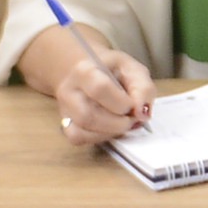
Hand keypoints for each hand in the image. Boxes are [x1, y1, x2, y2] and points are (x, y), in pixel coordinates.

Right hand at [17, 23, 152, 146]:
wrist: (89, 72)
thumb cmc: (113, 70)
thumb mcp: (133, 69)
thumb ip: (142, 88)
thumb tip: (142, 113)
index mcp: (84, 71)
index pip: (99, 89)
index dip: (122, 103)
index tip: (134, 106)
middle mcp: (69, 92)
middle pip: (87, 116)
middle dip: (117, 123)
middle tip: (133, 119)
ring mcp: (64, 110)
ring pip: (81, 132)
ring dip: (110, 133)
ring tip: (124, 123)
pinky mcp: (66, 125)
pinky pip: (78, 139)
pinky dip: (100, 138)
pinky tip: (111, 128)